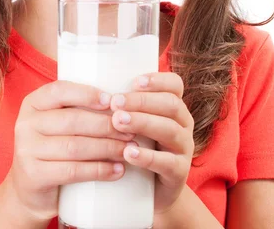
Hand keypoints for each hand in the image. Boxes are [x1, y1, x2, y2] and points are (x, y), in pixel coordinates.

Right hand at [5, 80, 135, 220]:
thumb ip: (76, 109)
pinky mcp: (34, 176)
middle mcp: (25, 124)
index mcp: (32, 103)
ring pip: (75, 146)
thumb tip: (121, 102)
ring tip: (128, 149)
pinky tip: (117, 170)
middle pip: (72, 120)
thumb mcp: (55, 123)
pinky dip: (99, 170)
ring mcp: (27, 150)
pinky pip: (73, 171)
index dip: (87, 94)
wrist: (28, 191)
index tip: (112, 100)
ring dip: (107, 148)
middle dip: (106, 125)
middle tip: (130, 131)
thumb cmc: (52, 149)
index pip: (59, 90)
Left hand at [110, 72, 193, 214]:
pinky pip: (168, 163)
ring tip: (118, 122)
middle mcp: (183, 124)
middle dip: (142, 101)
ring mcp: (183, 148)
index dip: (157, 80)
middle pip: (171, 104)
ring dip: (143, 122)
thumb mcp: (134, 122)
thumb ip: (123, 105)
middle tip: (115, 103)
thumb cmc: (136, 146)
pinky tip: (128, 152)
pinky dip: (147, 157)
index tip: (134, 81)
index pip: (174, 85)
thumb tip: (90, 86)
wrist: (148, 193)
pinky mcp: (179, 173)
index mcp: (173, 107)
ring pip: (170, 130)